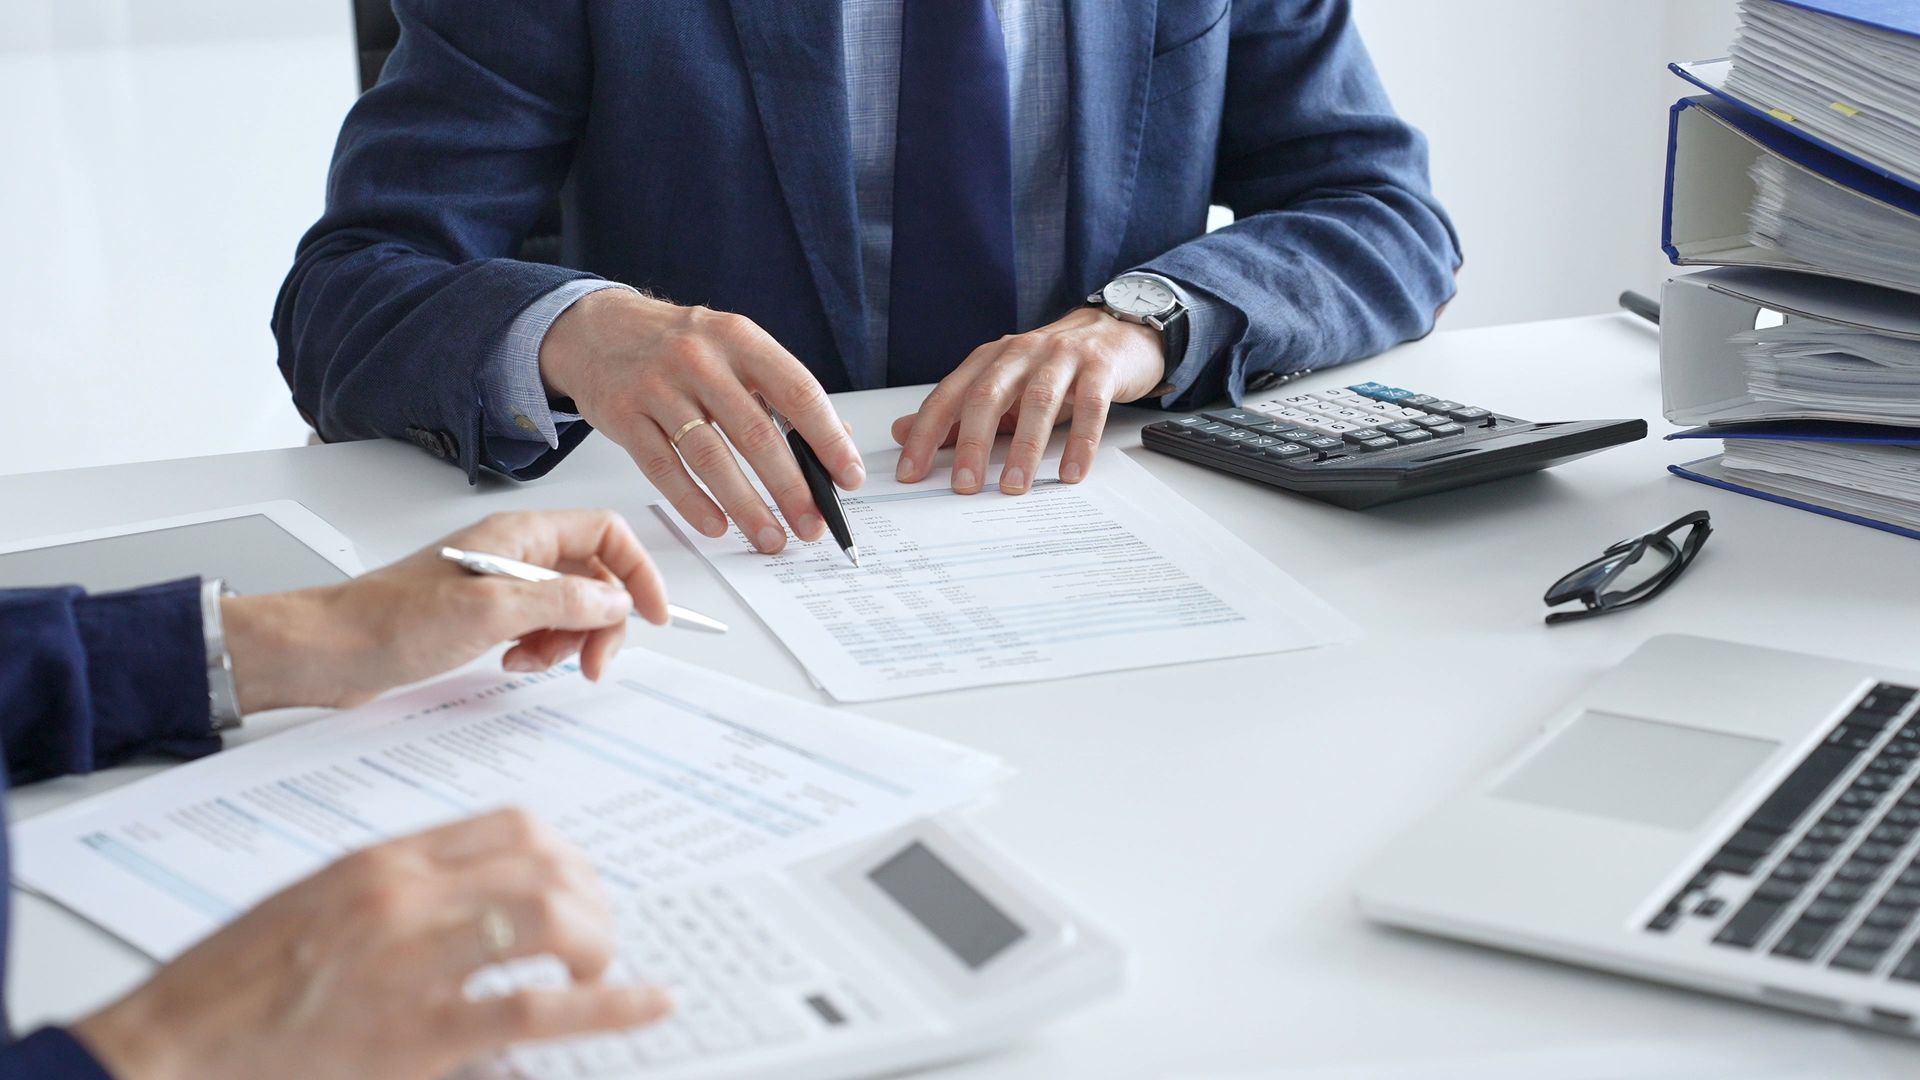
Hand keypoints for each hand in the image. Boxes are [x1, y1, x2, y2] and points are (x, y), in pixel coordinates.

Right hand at [72, 808, 667, 1079]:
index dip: (564, 853)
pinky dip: (612, 1005)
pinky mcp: (419, 1035)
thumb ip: (395, 894)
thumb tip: (471, 900)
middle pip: (544, 863)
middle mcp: (404, 900)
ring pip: (550, 919)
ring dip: (600, 941)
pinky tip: (650, 1004)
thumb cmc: (232, 987)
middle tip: (600, 932)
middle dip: (593, 894)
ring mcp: (414, 965)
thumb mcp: (315, 907)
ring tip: (605, 970)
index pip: (509, 826)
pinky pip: (540, 1009)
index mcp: (381, 864)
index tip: (579, 881)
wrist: (169, 1049)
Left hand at [223, 510, 670, 711]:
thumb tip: (615, 601)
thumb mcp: (491, 611)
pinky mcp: (483, 616)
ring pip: (569, 606)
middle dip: (602, 620)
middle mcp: (514, 553)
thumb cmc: (389, 622)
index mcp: (520, 535)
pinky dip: (539, 649)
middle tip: (592, 661)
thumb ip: (563, 602)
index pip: (606, 533)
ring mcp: (499, 584)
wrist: (329, 651)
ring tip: (537, 662)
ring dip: (568, 640)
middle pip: (593, 574)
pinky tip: (513, 663)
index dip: (636, 571)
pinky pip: (537, 628)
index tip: (652, 615)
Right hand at [540, 289, 865, 552]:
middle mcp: (699, 359)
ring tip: (771, 537)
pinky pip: (664, 469)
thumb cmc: (677, 345)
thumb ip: (780, 390)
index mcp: (739, 339)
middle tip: (812, 525)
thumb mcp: (733, 348)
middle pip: (756, 434)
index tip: (849, 477)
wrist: (596, 327)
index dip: (828, 439)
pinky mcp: (623, 417)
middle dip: (791, 488)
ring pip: (710, 458)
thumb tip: (836, 439)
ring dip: (746, 506)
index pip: (797, 392)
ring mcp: (657, 387)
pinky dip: (693, 503)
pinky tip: (717, 526)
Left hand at [890, 307, 1165, 494]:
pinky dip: (1079, 443)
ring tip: (1014, 487)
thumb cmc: (1053, 368)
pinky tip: (1070, 473)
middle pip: (988, 395)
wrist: (1116, 331)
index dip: (926, 433)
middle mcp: (1020, 352)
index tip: (911, 472)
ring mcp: (1061, 357)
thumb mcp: (1003, 388)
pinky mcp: (1100, 367)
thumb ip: (957, 412)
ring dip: (1024, 447)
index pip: (949, 396)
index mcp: (990, 358)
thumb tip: (903, 432)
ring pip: (1037, 401)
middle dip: (972, 443)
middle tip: (965, 485)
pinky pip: (1090, 407)